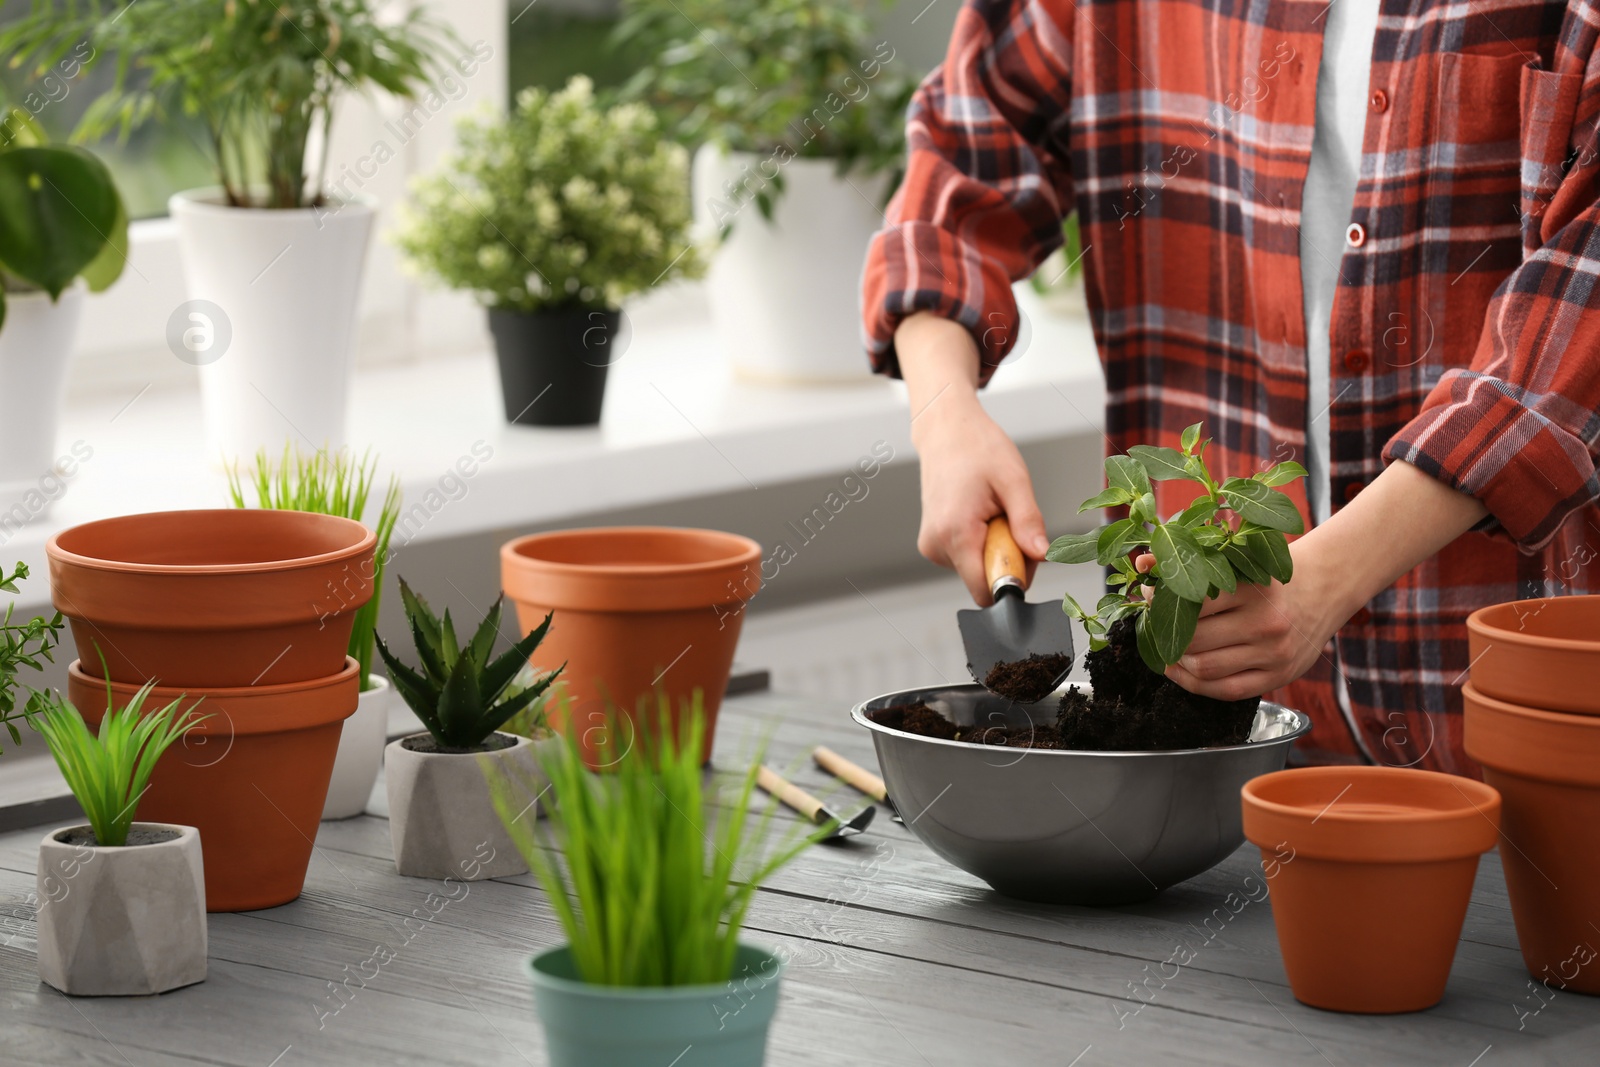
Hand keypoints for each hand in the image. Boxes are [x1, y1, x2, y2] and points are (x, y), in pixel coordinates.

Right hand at [896, 312, 1049, 603]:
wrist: (946, 430)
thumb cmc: (976, 447)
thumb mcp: (1013, 480)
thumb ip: (1028, 522)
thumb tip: (1041, 554)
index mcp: (955, 531)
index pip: (986, 589)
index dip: (1012, 576)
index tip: (1022, 549)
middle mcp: (937, 544)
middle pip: (984, 580)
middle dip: (1007, 558)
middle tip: (1009, 519)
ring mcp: (932, 545)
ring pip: (977, 569)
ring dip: (995, 547)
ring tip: (990, 510)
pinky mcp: (933, 543)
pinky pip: (967, 558)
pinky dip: (982, 542)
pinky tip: (979, 514)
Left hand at [1142, 459, 1489, 700]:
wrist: (1323, 589)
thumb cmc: (1270, 574)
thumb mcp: (1238, 559)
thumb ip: (1191, 561)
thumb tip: (1142, 564)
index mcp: (1254, 589)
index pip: (1193, 604)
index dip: (1163, 604)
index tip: (1151, 600)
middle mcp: (1266, 623)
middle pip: (1194, 641)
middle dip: (1166, 636)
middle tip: (1155, 628)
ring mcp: (1273, 654)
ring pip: (1204, 670)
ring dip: (1176, 663)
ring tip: (1167, 651)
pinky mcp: (1277, 677)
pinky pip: (1225, 691)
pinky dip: (1195, 685)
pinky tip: (1183, 671)